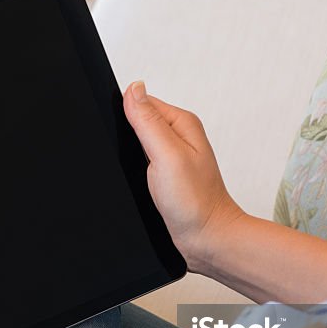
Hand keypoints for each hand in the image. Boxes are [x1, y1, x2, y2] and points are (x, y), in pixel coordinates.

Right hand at [122, 80, 244, 274]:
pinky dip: (132, 168)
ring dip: (128, 153)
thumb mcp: (167, 154)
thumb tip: (133, 88)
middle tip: (131, 158)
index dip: (124, 113)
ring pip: (136, 143)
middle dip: (124, 135)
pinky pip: (140, 162)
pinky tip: (136, 180)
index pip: (142, 102)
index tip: (121, 134)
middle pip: (137, 121)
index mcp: (181, 123)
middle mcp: (178, 137)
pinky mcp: (164, 175)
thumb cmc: (195, 202)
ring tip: (136, 171)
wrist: (206, 239)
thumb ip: (148, 121)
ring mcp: (171, 157)